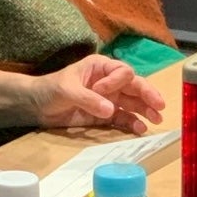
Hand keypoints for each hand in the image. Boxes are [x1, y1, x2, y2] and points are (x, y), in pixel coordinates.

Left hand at [28, 54, 164, 134]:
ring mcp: (108, 99)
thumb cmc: (50, 89)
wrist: (36, 106)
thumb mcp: (67, 90)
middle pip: (133, 86)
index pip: (121, 71)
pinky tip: (141, 129)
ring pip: (132, 102)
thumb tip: (110, 110)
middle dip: (147, 94)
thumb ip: (88, 99)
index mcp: (100, 67)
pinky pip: (123, 118)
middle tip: (160, 105)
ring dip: (145, 110)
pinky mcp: (105, 115)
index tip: (102, 92)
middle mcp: (108, 81)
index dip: (117, 82)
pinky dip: (132, 123)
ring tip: (157, 119)